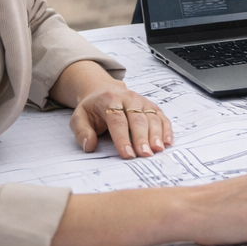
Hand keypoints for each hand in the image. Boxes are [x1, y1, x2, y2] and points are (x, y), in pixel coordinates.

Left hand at [52, 60, 173, 158]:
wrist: (104, 91)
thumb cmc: (93, 108)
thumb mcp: (78, 117)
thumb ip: (82, 132)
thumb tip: (89, 145)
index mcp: (109, 100)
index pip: (117, 121)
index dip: (123, 138)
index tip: (127, 154)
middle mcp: (129, 98)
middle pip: (137, 119)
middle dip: (142, 138)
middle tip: (145, 154)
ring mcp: (142, 102)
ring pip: (152, 118)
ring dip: (156, 135)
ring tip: (158, 150)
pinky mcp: (152, 107)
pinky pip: (162, 117)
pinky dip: (167, 129)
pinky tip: (168, 142)